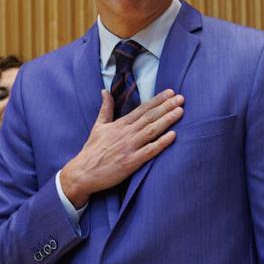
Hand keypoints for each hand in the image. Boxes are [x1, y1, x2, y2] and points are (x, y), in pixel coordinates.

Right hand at [58, 89, 184, 207]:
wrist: (83, 173)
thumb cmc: (92, 150)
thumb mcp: (98, 126)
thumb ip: (105, 109)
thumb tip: (104, 91)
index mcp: (119, 124)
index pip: (142, 109)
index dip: (157, 100)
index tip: (170, 92)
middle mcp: (126, 133)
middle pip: (150, 117)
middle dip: (166, 106)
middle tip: (181, 98)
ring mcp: (129, 147)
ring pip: (151, 131)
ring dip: (167, 120)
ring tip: (180, 111)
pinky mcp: (131, 162)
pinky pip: (149, 151)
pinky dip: (161, 143)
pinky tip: (173, 136)